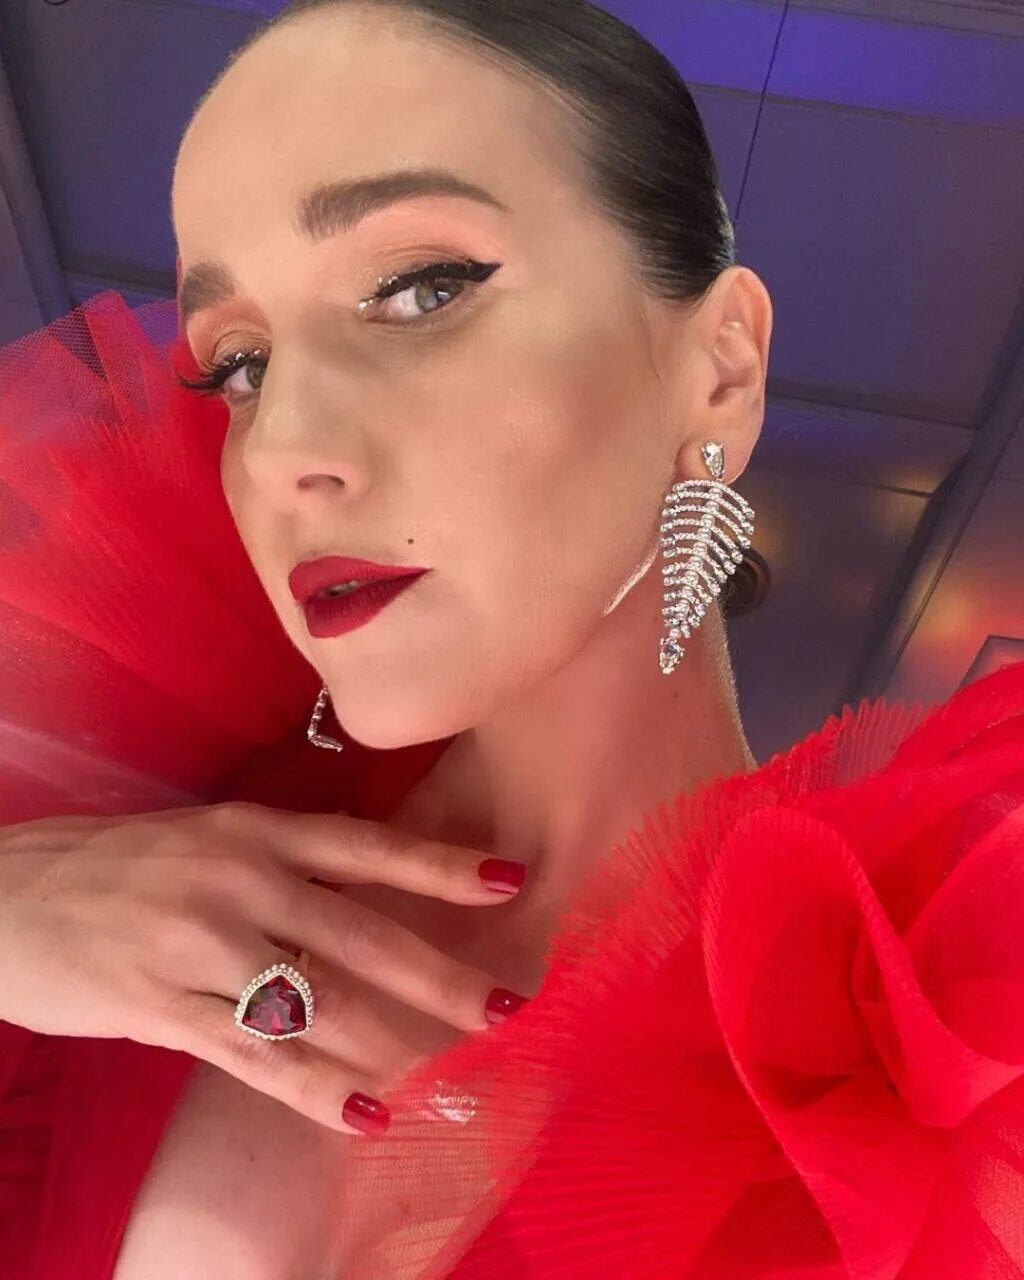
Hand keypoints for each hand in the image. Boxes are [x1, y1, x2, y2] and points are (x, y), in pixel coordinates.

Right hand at [0, 802, 527, 1132]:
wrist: (9, 892)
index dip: (441, 864)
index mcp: (256, 830)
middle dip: (439, 975)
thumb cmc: (126, 865)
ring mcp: (199, 943)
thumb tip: (377, 891)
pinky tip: (365, 1114)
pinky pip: (252, 1055)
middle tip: (508, 1007)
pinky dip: (314, 1088)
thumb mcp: (212, 837)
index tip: (512, 882)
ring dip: (391, 1043)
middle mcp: (238, 879)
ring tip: (454, 1076)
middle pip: (360, 933)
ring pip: (315, 1002)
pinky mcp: (158, 1005)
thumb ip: (289, 861)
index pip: (368, 846)